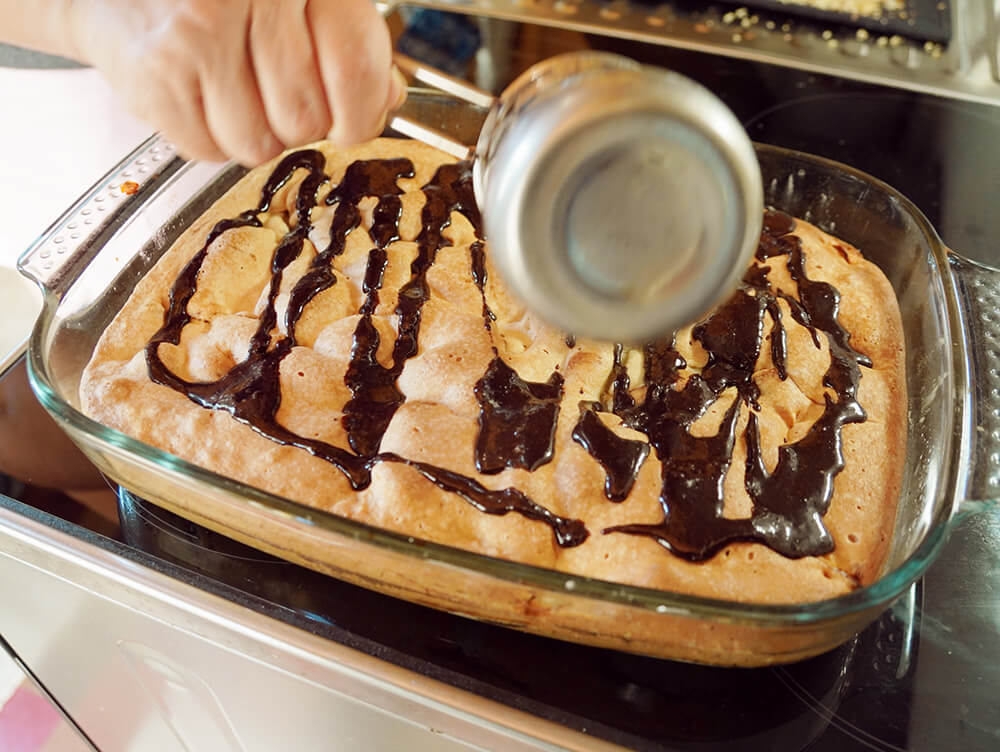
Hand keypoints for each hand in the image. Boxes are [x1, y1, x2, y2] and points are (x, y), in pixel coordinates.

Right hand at [68, 0, 404, 163]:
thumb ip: (348, 41)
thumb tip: (387, 98)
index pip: (354, 68)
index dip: (362, 112)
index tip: (353, 121)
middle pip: (305, 118)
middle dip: (299, 123)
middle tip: (276, 95)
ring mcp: (196, 35)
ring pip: (258, 144)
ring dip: (253, 134)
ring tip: (234, 91)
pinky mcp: (155, 74)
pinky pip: (208, 150)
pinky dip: (209, 137)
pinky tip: (200, 96)